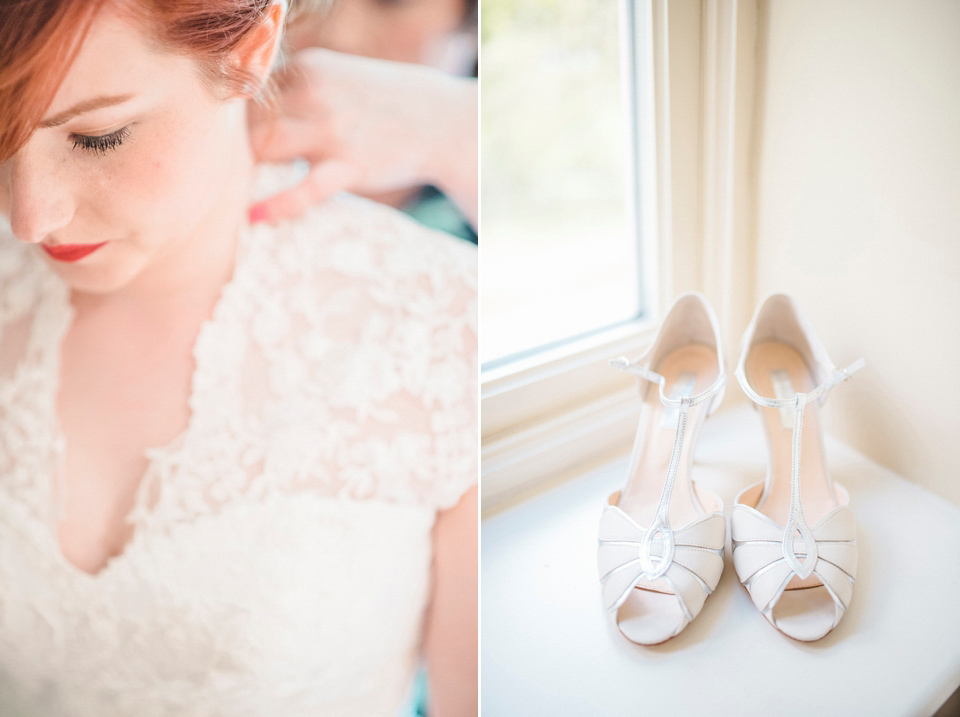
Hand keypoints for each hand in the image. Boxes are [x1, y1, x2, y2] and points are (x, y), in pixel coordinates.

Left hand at [247, 48, 476, 225]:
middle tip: (223, 167)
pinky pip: (302, 190)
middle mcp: (317, 93)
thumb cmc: (387, 102)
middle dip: (233, 144)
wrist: (443, 122)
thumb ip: (301, 89)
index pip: (252, 92)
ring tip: (234, 188)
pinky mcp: (349, 166)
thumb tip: (255, 114)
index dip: (234, 118)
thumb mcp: (342, 77)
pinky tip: (254, 217)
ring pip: (266, 148)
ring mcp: (333, 131)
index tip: (226, 138)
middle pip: (249, 119)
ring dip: (247, 168)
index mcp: (310, 66)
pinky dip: (275, 205)